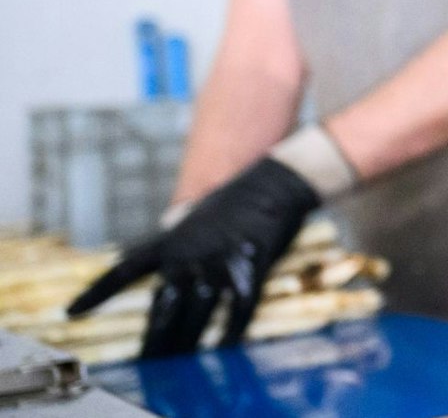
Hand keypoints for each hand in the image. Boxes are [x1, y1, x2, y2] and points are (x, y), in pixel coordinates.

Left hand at [67, 158, 318, 356]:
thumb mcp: (194, 219)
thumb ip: (174, 241)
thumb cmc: (233, 204)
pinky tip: (224, 347)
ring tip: (180, 366)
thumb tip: (155, 254)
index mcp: (171, 240)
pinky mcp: (251, 264)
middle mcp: (190, 252)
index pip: (124, 268)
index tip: (71, 312)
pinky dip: (231, 330)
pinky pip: (238, 305)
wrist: (273, 183)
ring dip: (187, 341)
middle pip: (164, 305)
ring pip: (197, 310)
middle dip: (154, 339)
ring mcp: (220, 259)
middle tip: (147, 364)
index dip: (97, 292)